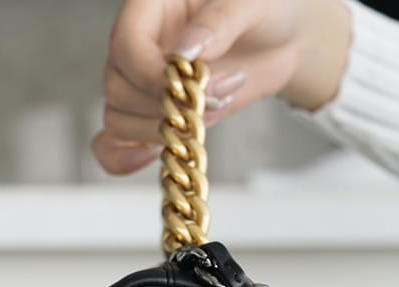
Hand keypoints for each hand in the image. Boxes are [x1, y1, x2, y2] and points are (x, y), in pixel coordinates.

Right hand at [92, 0, 349, 174]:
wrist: (284, 40)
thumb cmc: (268, 8)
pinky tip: (149, 158)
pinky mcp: (151, 113)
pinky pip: (115, 141)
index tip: (194, 83)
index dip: (153, 75)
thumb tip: (186, 50)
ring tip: (208, 114)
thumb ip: (220, 20)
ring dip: (160, 130)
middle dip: (166, 106)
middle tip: (218, 98)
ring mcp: (141, 82)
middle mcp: (140, 43)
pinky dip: (124, 157)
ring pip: (118, 117)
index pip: (127, 45)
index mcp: (151, 6)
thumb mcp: (253, 2)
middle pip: (118, 87)